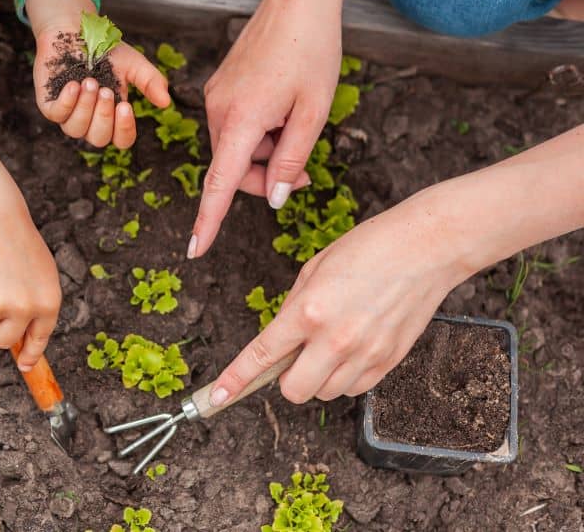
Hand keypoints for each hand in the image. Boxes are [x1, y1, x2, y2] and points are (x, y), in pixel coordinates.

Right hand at [0, 150, 61, 370]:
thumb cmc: (22, 249)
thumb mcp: (43, 278)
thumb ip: (37, 307)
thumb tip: (23, 342)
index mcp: (48, 304)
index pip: (39, 339)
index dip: (31, 355)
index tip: (25, 366)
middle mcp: (26, 309)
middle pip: (3, 341)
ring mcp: (0, 304)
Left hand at [26, 0, 170, 147]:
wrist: (78, 30)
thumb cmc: (106, 51)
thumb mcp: (134, 65)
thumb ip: (150, 82)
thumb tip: (166, 102)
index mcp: (113, 115)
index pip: (121, 140)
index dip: (124, 130)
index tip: (125, 106)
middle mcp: (90, 119)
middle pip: (98, 139)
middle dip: (103, 115)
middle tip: (105, 90)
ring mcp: (69, 114)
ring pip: (75, 130)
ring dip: (85, 107)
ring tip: (89, 82)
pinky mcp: (49, 104)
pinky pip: (56, 115)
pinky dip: (66, 103)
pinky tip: (73, 85)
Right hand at [188, 0, 362, 258]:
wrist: (295, 2)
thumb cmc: (311, 53)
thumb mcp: (313, 113)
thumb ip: (291, 160)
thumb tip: (273, 199)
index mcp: (242, 120)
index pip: (220, 183)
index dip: (209, 221)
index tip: (195, 250)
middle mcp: (218, 112)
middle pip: (233, 169)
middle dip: (265, 177)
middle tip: (304, 173)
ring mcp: (214, 99)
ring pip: (236, 150)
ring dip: (264, 152)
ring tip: (296, 124)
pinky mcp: (219, 90)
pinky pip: (235, 128)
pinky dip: (257, 133)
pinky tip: (281, 109)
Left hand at [208, 188, 469, 404]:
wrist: (426, 247)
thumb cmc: (369, 249)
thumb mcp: (314, 269)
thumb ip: (293, 308)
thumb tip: (280, 341)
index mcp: (308, 310)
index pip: (262, 356)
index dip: (235, 379)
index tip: (216, 396)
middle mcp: (335, 339)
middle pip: (294, 391)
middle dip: (287, 379)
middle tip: (296, 354)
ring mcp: (365, 354)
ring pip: (325, 393)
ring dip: (318, 377)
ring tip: (332, 343)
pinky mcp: (389, 362)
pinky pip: (355, 389)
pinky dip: (346, 377)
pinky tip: (353, 348)